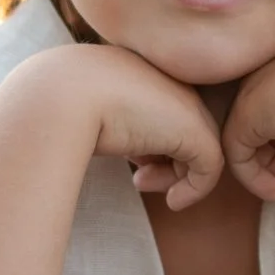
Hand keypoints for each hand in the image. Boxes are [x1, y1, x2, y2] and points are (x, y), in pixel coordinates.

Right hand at [44, 43, 225, 210]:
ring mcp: (187, 103)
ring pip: (201, 149)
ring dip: (177, 177)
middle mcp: (172, 81)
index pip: (165, 114)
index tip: (131, 165)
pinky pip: (211, 166)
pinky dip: (195, 190)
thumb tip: (136, 153)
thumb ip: (122, 126)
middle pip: (186, 131)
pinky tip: (172, 202)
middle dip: (168, 163)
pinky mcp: (195, 129)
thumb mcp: (96, 113)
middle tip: (138, 181)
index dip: (153, 146)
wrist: (64, 94)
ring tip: (141, 183)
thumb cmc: (66, 104)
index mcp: (149, 72)